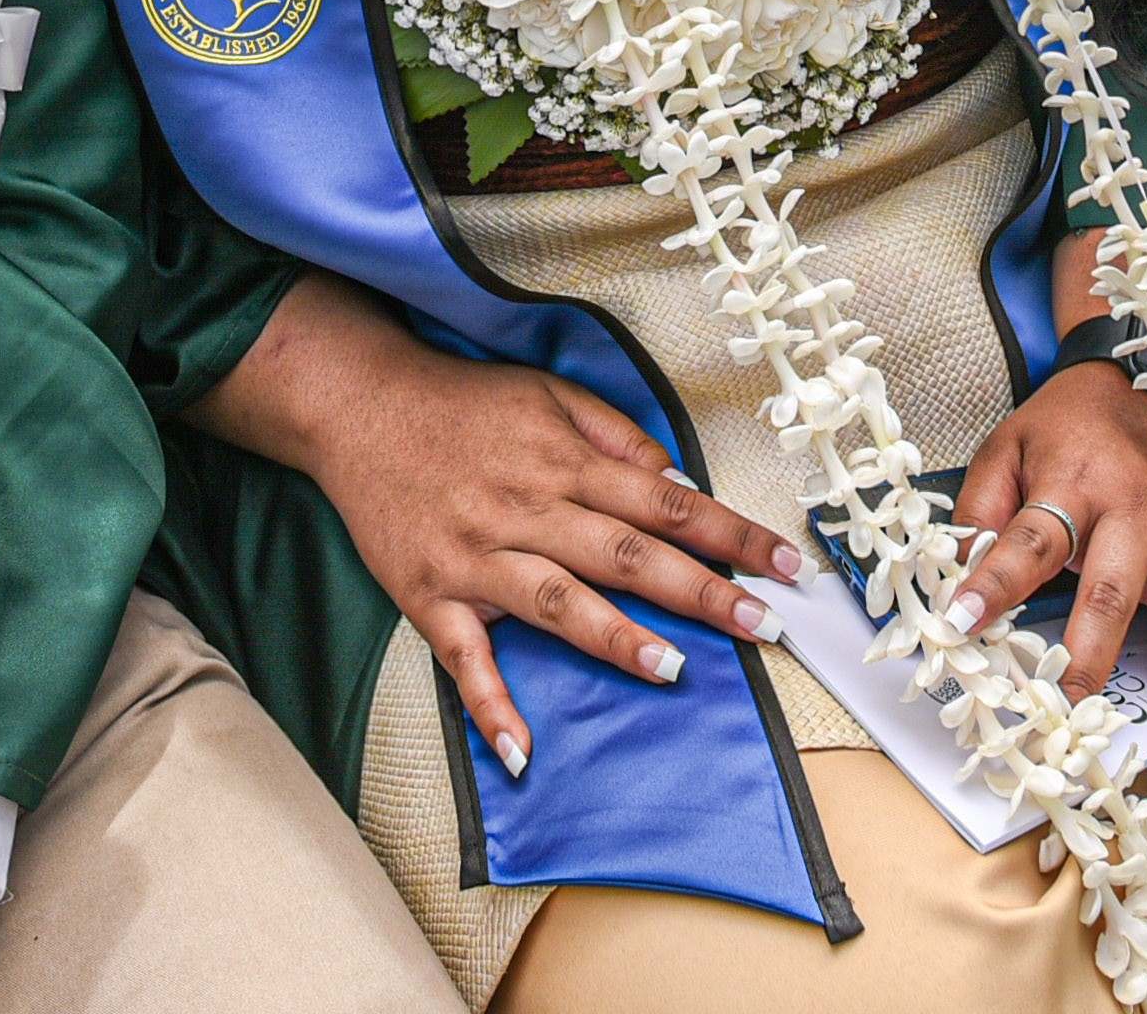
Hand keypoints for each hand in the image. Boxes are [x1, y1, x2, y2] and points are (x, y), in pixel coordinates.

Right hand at [188, 272, 800, 774]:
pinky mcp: (431, 595)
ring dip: (615, 637)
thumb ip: (617, 437)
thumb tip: (679, 485)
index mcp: (564, 462)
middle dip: (701, 590)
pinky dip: (491, 707)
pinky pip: (464, 659)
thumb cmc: (462, 403)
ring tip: (672, 668)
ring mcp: (478, 557)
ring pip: (557, 601)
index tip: (789, 568)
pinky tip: (521, 753)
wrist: (358, 405)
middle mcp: (528, 510)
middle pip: (628, 554)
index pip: (667, 502)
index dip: (732, 534)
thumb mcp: (548, 394)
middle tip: (764, 625)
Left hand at [948, 362, 1146, 805]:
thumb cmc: (1064, 427)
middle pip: (1113, 599)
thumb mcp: (1005, 445)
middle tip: (1068, 733)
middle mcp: (1140, 518)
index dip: (995, 581)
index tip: (961, 625)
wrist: (1140, 382)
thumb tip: (956, 580)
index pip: (1028, 539)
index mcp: (1077, 484)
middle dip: (1088, 670)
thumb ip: (980, 510)